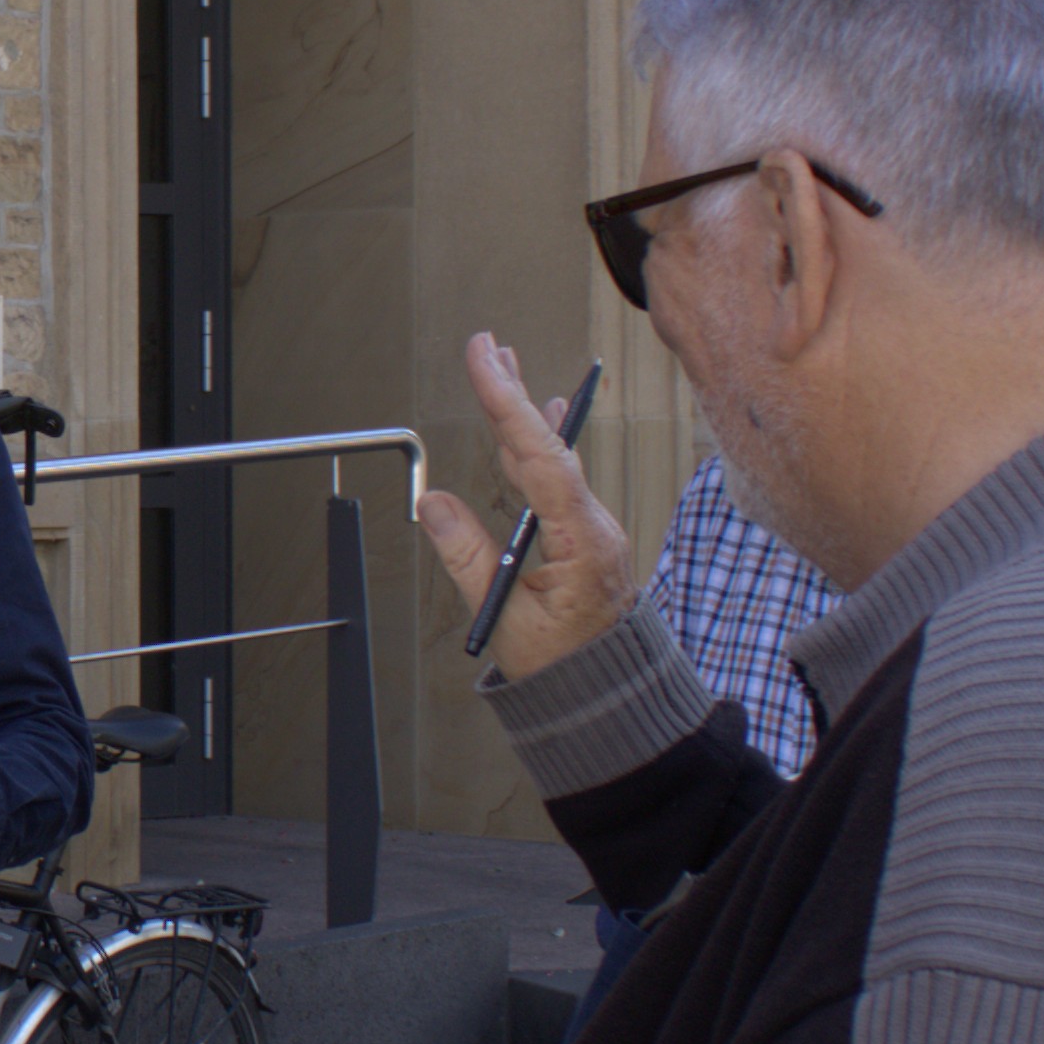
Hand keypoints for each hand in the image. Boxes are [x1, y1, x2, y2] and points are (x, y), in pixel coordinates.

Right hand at [414, 333, 641, 679]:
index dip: (509, 407)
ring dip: (524, 414)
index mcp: (582, 543)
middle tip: (487, 346)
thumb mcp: (504, 618)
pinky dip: (541, 444)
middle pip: (551, 447)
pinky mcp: (586, 535)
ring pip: (555, 458)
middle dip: (515, 394)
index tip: (483, 363)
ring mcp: (593, 528)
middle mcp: (594, 526)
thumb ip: (468, 558)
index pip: (541, 460)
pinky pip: (561, 478)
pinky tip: (547, 414)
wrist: (613, 697)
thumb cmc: (565, 667)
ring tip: (502, 367)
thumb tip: (431, 502)